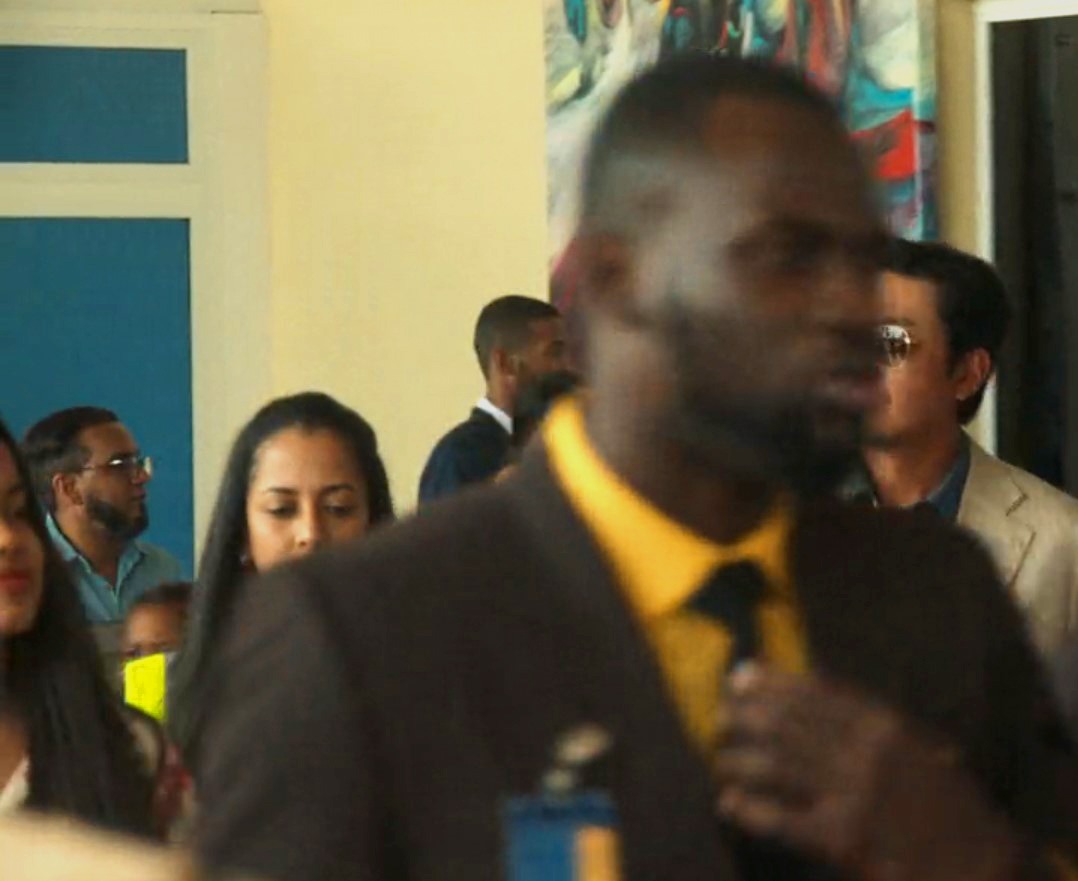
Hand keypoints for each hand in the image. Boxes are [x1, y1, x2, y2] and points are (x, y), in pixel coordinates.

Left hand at [715, 665, 1023, 880]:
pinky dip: (749, 809)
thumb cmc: (949, 806)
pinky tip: (730, 803)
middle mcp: (862, 751)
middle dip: (745, 717)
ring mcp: (850, 793)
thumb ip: (870, 724)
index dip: (770, 682)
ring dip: (740, 760)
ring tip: (723, 759)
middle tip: (720, 717)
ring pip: (775, 765)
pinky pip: (781, 817)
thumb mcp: (916, 748)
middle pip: (786, 723)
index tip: (739, 675)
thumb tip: (816, 694)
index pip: (812, 692)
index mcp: (882, 725)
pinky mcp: (841, 838)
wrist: (982, 864)